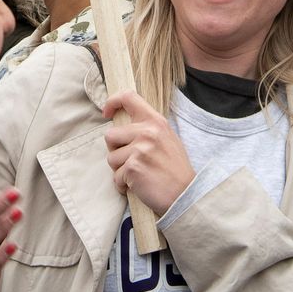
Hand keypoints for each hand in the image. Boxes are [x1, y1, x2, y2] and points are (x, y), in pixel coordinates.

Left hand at [103, 91, 194, 215]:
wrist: (186, 194)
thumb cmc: (175, 169)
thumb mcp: (167, 139)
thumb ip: (148, 129)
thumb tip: (124, 126)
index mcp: (155, 121)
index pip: (129, 97)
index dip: (112, 102)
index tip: (106, 113)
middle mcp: (147, 132)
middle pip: (110, 135)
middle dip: (116, 151)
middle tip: (132, 162)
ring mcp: (139, 149)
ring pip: (111, 158)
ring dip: (120, 170)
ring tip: (139, 175)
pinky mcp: (133, 168)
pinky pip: (116, 177)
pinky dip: (123, 185)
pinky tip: (138, 186)